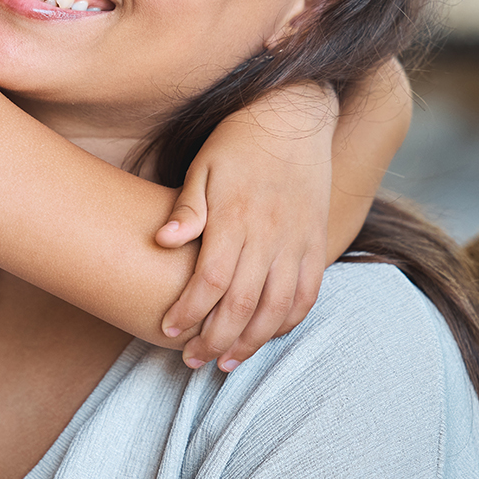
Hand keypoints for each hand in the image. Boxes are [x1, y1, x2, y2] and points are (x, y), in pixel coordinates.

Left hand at [155, 83, 336, 370]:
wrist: (294, 116)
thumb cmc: (237, 142)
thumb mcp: (204, 165)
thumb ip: (187, 207)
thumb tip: (163, 241)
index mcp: (237, 217)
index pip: (211, 280)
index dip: (189, 311)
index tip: (168, 331)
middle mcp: (270, 235)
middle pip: (243, 304)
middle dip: (215, 339)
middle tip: (191, 360)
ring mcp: (298, 241)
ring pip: (278, 308)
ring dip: (251, 341)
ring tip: (225, 362)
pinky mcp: (315, 241)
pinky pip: (307, 293)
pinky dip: (288, 321)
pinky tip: (266, 336)